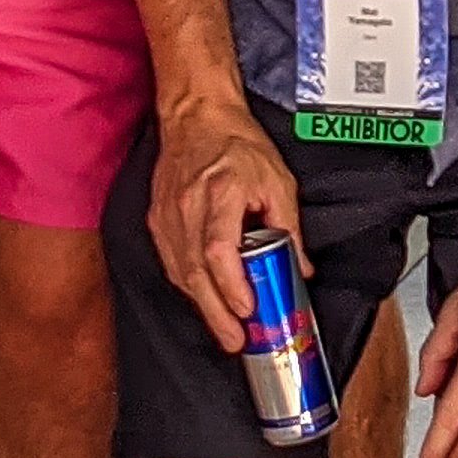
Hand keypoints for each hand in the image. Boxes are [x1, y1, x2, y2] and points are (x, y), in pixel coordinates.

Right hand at [153, 92, 299, 351]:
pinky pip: (171, 262)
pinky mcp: (157, 220)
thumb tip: (300, 268)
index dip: (230, 285)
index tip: (247, 308)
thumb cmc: (236, 142)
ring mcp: (167, 215)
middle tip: (235, 341)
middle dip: (216, 313)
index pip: (218, 249)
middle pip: (195, 272)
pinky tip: (204, 300)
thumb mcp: (278, 180)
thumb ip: (290, 227)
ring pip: (180, 272)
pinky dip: (189, 285)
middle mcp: (187, 206)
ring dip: (203, 304)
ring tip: (225, 329)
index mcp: (219, 192)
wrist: (196, 116)